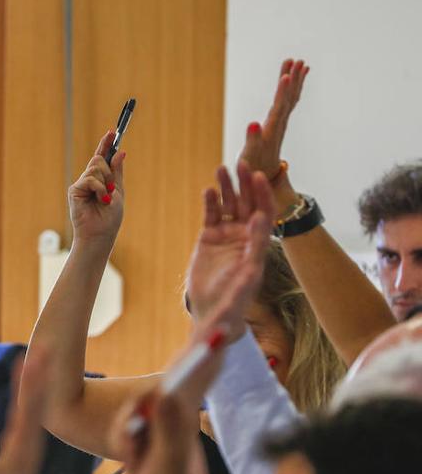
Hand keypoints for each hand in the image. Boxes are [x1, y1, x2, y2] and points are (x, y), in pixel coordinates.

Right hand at [68, 130, 125, 247]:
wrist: (101, 234)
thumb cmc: (109, 217)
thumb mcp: (118, 190)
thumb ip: (117, 172)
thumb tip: (120, 152)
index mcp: (100, 180)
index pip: (101, 157)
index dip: (106, 144)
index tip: (112, 131)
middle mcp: (89, 180)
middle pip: (98, 159)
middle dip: (109, 170)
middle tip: (112, 188)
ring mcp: (81, 185)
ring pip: (95, 167)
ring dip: (106, 182)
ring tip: (106, 198)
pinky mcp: (75, 190)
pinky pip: (90, 179)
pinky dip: (99, 188)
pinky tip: (101, 200)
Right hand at [185, 162, 274, 334]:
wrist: (213, 312)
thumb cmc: (235, 300)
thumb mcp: (248, 275)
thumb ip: (256, 246)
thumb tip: (262, 219)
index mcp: (258, 242)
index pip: (264, 211)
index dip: (262, 193)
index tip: (258, 176)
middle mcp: (245, 235)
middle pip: (247, 202)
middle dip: (245, 182)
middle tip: (242, 162)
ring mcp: (227, 235)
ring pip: (228, 205)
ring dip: (227, 187)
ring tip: (221, 168)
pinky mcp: (209, 238)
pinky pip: (211, 215)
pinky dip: (210, 203)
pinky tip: (209, 190)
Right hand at [239, 58, 307, 183]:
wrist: (263, 178)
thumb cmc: (252, 169)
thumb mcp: (249, 157)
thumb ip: (252, 140)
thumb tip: (253, 123)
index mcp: (272, 131)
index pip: (279, 108)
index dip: (283, 92)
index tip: (286, 76)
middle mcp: (280, 124)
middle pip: (289, 99)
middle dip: (292, 80)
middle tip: (296, 61)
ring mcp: (281, 123)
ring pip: (290, 98)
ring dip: (294, 80)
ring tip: (299, 62)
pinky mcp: (278, 123)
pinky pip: (288, 102)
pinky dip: (292, 88)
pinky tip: (293, 78)